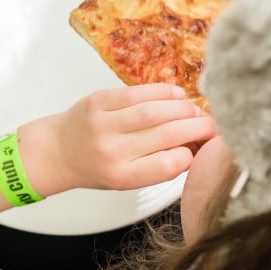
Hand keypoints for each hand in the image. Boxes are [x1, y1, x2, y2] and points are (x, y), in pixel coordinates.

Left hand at [20, 84, 215, 192]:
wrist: (58, 151)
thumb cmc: (98, 167)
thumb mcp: (129, 177)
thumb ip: (161, 165)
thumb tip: (201, 145)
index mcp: (123, 176)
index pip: (168, 166)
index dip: (192, 154)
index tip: (200, 148)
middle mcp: (112, 152)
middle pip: (166, 135)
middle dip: (197, 127)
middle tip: (213, 124)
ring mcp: (103, 125)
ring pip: (154, 111)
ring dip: (183, 109)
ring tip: (195, 111)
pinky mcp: (97, 102)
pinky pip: (136, 93)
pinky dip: (162, 92)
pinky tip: (176, 95)